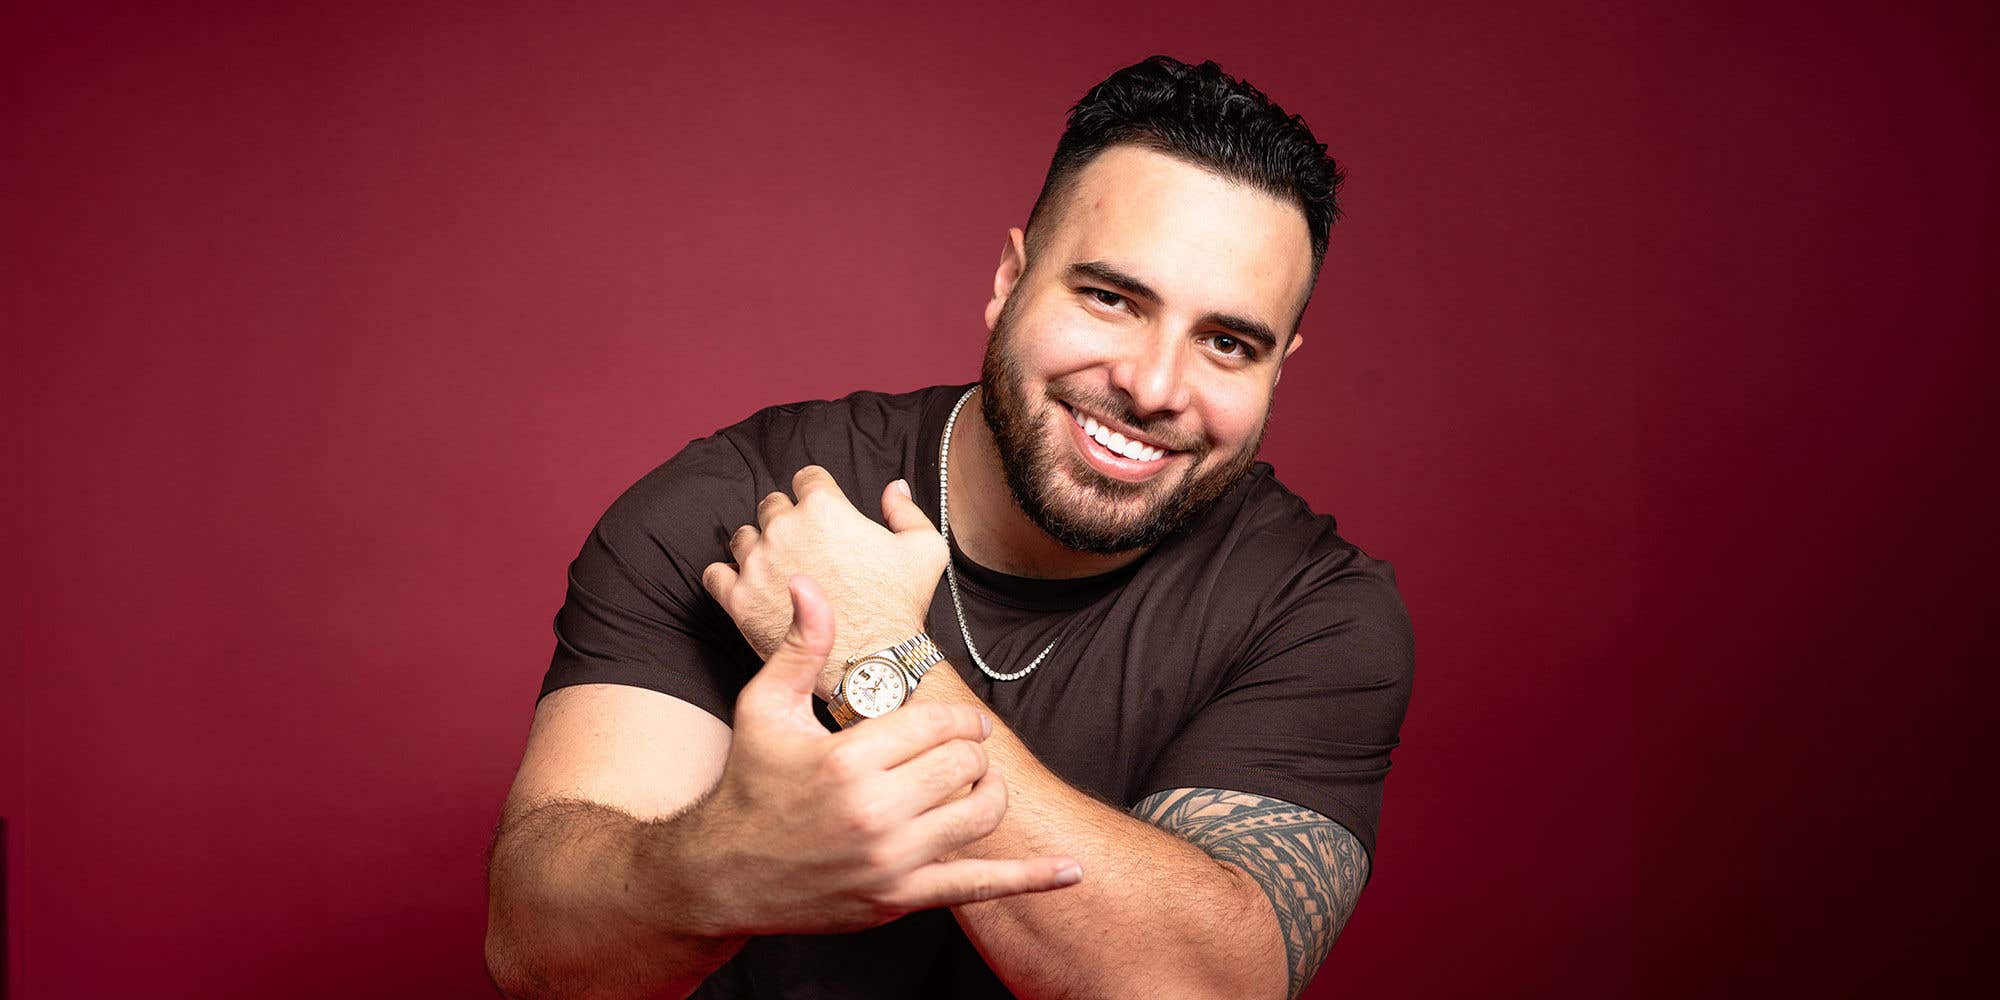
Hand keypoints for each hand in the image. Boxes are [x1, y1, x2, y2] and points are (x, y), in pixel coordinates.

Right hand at [678, 575, 1082, 935]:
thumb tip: (810, 582)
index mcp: (848, 759)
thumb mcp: (764, 707)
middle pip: (966, 764)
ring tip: (970, 783)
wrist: (722, 874)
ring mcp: (890, 860)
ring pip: (980, 812)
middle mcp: (874, 812)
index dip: (957, 719)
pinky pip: (979, 887)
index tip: (955, 722)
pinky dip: (1031, 880)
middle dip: (969, 750)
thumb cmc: (748, 783)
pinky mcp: (899, 899)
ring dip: (986, 791)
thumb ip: (799, 645)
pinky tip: (1070, 872)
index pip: (941, 724)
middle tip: (958, 749)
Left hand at [702, 466, 947, 698]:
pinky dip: (728, 576)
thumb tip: (893, 488)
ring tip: (778, 568)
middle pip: (771, 505)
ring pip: (743, 537)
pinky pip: (716, 574)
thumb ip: (906, 511)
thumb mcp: (924, 549)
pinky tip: (747, 585)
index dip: (817, 493)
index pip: (806, 479)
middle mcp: (784, 529)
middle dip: (787, 520)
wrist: (873, 662)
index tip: (822, 513)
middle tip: (805, 547)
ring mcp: (757, 564)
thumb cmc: (899, 606)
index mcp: (824, 507)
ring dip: (758, 546)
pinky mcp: (740, 600)